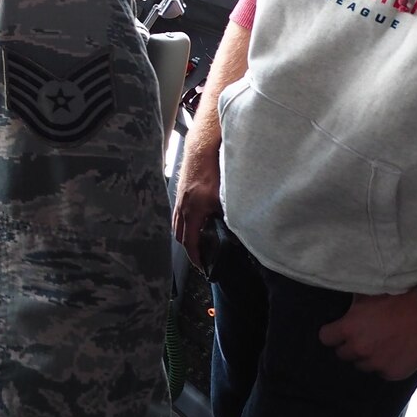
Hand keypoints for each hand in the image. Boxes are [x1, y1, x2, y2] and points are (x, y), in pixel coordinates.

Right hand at [171, 131, 221, 269]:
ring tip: (196, 243)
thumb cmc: (213, 171)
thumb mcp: (223, 197)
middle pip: (180, 236)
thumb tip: (239, 230)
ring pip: (177, 225)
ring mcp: (179, 200)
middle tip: (200, 258)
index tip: (202, 267)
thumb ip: (228, 215)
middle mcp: (183, 208)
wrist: (201, 149)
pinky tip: (193, 223)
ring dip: (185, 236)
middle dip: (189, 249)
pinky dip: (183, 224)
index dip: (195, 257)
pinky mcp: (181, 193)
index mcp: (193, 212)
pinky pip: (178, 215)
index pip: (190, 242)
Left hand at [317, 291, 416, 379]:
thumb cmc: (398, 299)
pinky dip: (386, 364)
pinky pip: (382, 372)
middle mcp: (359, 348)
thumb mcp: (367, 295)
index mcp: (348, 328)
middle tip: (362, 337)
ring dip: (367, 357)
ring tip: (380, 344)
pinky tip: (394, 352)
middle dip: (349, 346)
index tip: (337, 332)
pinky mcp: (394, 373)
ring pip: (363, 365)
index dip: (332, 334)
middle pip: (343, 354)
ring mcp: (377, 363)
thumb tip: (342, 304)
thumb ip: (351, 306)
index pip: (326, 338)